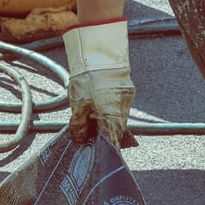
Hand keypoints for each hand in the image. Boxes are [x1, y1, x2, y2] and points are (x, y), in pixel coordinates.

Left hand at [64, 19, 136, 146]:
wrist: (98, 51)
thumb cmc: (88, 77)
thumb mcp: (77, 104)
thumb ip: (79, 125)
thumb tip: (80, 139)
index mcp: (111, 116)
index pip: (112, 141)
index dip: (104, 148)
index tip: (97, 153)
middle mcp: (123, 109)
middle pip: (115, 130)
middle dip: (104, 134)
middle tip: (90, 136)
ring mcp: (127, 99)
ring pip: (117, 117)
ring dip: (106, 121)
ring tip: (91, 119)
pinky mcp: (127, 90)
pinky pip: (118, 106)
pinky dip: (109, 110)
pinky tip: (98, 107)